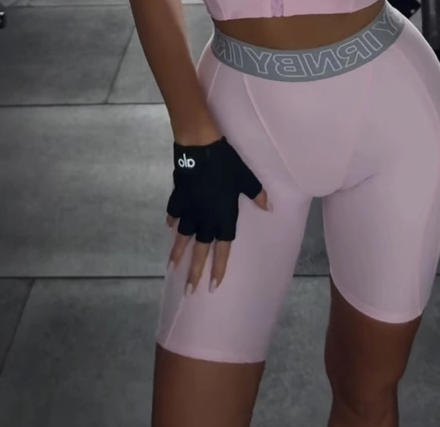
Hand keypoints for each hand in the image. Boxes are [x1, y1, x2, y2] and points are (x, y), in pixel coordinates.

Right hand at [165, 137, 269, 295]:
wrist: (200, 149)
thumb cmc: (226, 164)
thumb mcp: (246, 178)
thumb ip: (256, 195)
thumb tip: (269, 208)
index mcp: (223, 217)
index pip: (222, 248)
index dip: (219, 267)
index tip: (214, 285)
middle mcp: (205, 219)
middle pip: (200, 250)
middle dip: (194, 272)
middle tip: (189, 291)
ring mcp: (189, 210)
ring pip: (182, 238)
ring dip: (177, 253)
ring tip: (171, 268)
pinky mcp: (178, 199)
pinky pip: (175, 215)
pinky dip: (173, 222)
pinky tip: (170, 228)